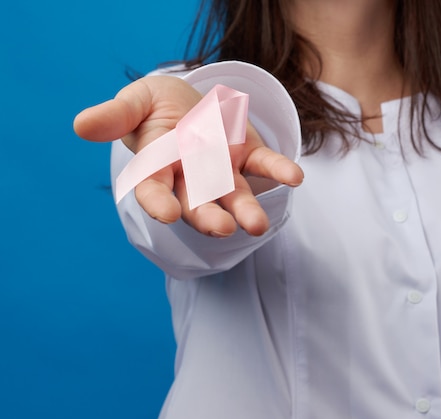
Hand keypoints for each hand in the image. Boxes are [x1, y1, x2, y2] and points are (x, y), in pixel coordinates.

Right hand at [74, 75, 303, 236]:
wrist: (193, 102)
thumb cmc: (156, 107)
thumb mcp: (136, 102)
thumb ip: (116, 115)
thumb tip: (81, 124)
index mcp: (158, 167)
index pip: (153, 190)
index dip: (157, 202)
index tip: (162, 214)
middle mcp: (192, 178)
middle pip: (196, 203)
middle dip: (207, 216)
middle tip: (220, 228)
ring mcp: (223, 172)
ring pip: (233, 196)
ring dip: (246, 211)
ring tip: (257, 225)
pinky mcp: (249, 158)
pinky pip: (265, 167)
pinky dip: (280, 172)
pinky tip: (294, 177)